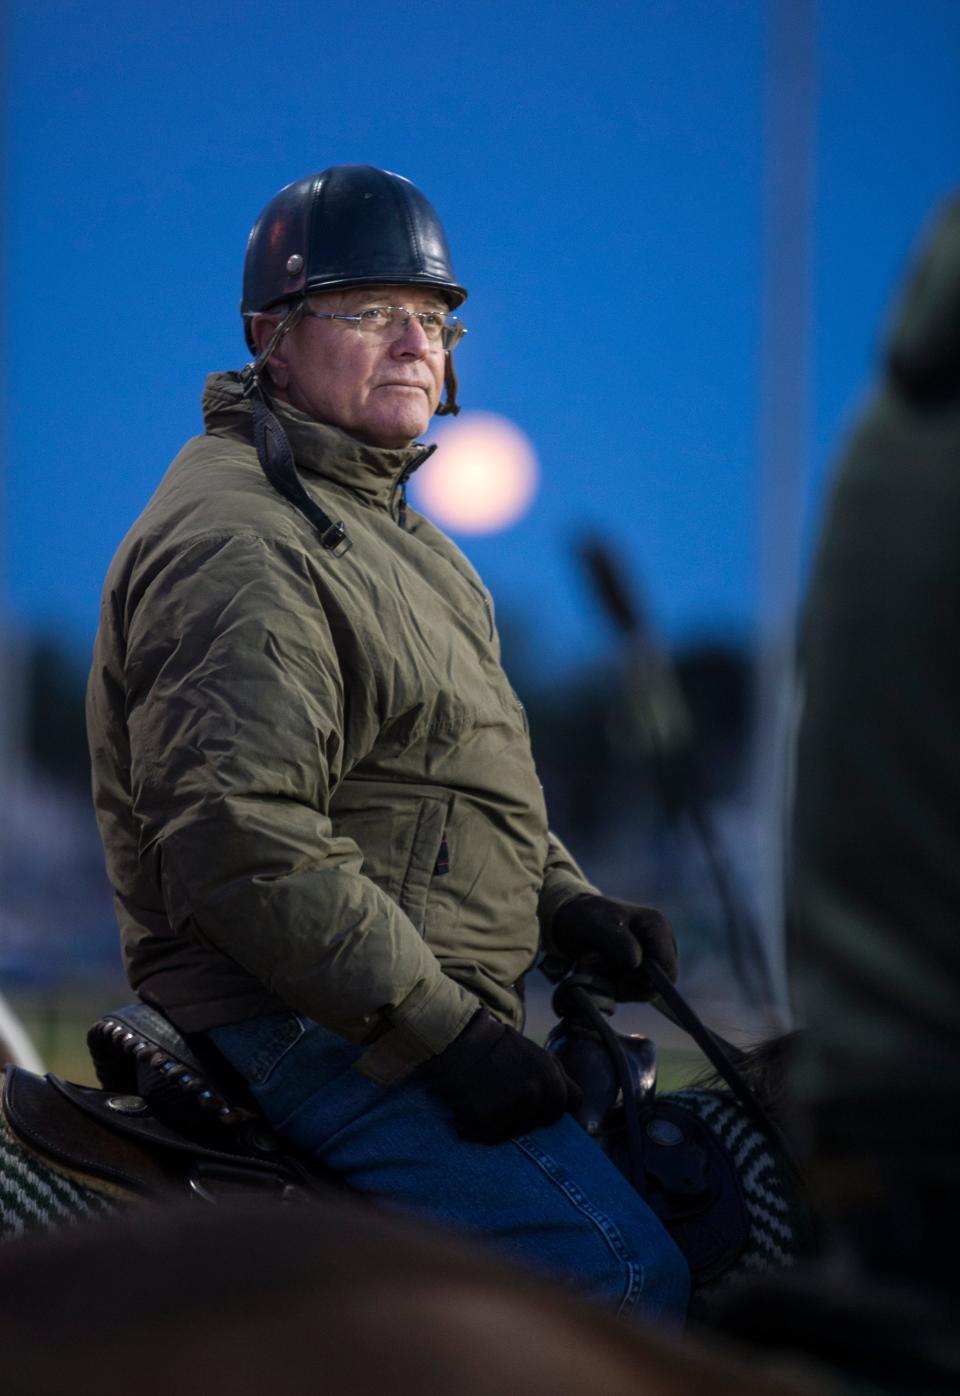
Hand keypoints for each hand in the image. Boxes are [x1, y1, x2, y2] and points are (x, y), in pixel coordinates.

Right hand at [418, 1009, 580, 1143]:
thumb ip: (560, 1079)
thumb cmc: (502, 1046)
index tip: (533, 1099)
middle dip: (526, 1114)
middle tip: (505, 1095)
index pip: (559, 1113)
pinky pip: (488, 1136)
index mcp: (552, 1083)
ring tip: (488, 1098)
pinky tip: (474, 1106)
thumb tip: (575, 1105)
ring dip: (502, 1121)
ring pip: (513, 1132)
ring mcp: (510, 1112)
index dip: (547, 1106)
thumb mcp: (540, 1054)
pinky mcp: (485, 1122)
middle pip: (536, 1124)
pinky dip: (480, 1126)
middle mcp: (535, 1099)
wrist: (462, 1040)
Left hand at [551, 894, 677, 1000]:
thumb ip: (617, 942)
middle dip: (626, 984)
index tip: (617, 978)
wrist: (570, 921)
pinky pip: (632, 991)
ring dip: (616, 985)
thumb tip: (635, 963)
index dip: (644, 981)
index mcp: (656, 926)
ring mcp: (650, 958)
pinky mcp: (639, 971)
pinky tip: (599, 972)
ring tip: (596, 967)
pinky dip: (613, 987)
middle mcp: (659, 943)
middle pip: (656, 984)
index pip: (667, 969)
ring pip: (642, 991)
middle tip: (599, 970)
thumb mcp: (597, 925)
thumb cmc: (585, 918)